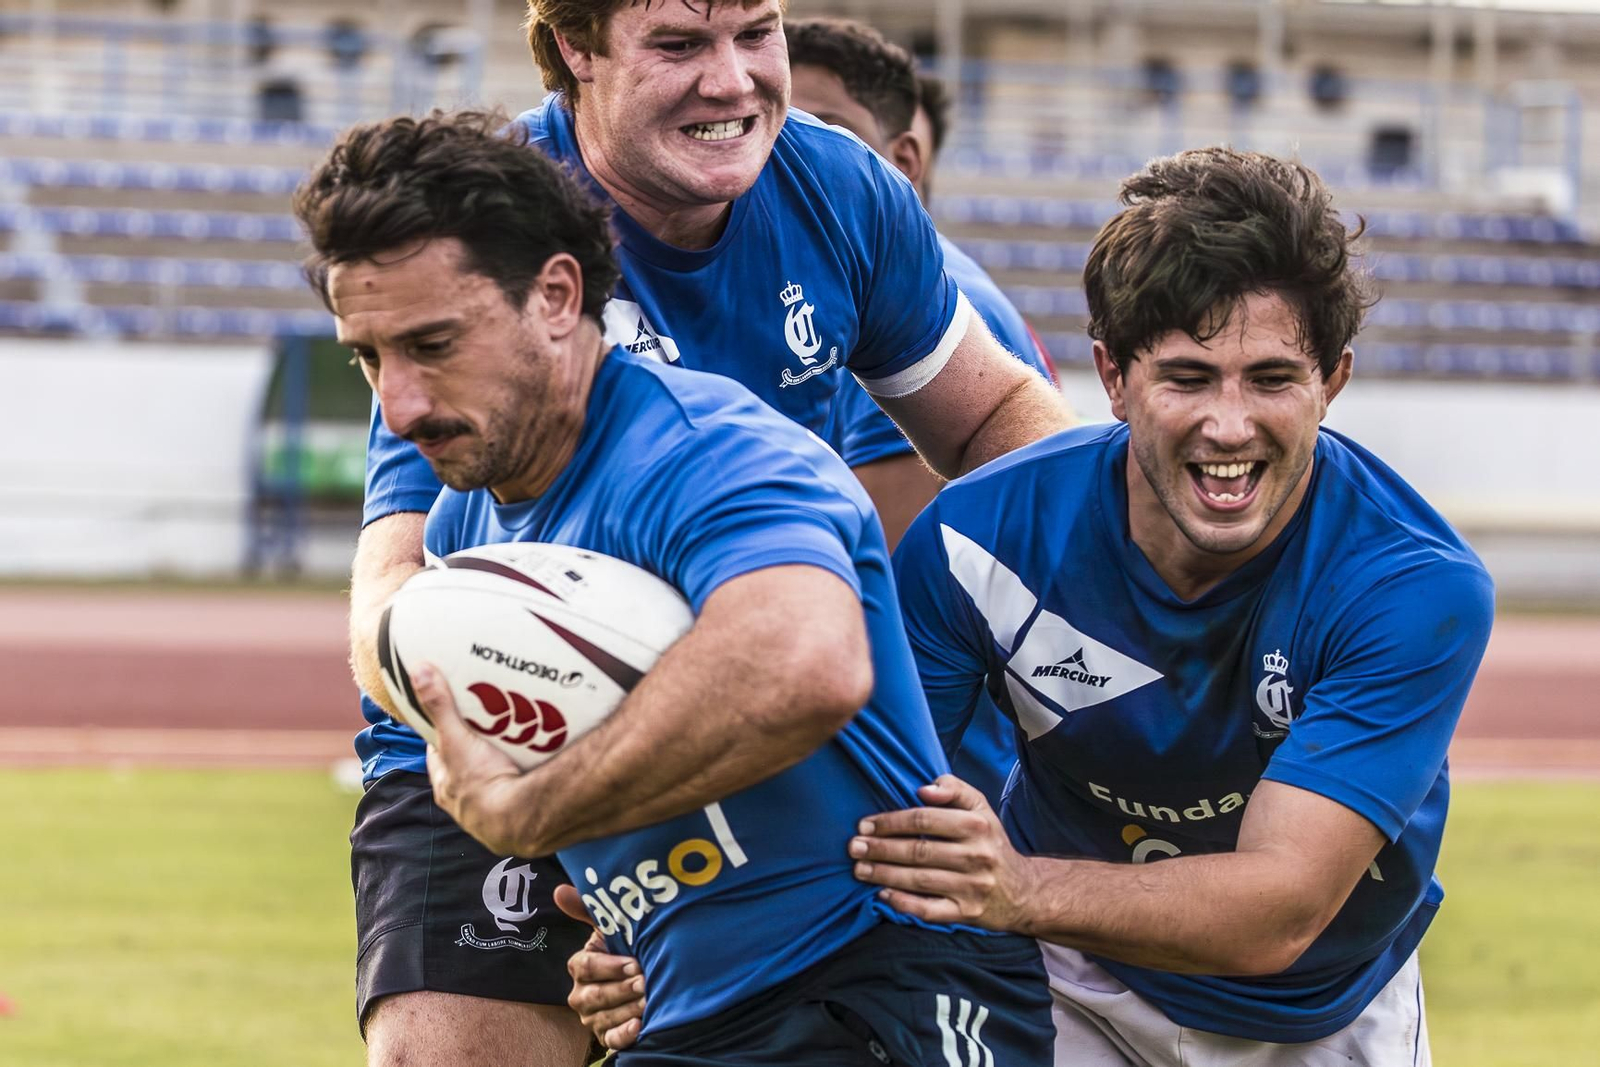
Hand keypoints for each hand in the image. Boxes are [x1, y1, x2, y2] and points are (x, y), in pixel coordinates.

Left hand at [417, 663, 539, 855]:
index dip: (444, 732)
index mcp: (445, 785)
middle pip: (466, 765)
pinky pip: (516, 787)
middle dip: (475, 746)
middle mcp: (464, 801)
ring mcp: (490, 809)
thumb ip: (440, 706)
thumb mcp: (456, 739)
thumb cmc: (481, 783)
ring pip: (492, 778)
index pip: (439, 753)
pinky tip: (535, 760)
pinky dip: (522, 775)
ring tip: (516, 736)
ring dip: (500, 761)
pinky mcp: (515, 812)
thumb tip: (419, 671)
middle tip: (489, 721)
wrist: (519, 820)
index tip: (453, 713)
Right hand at [556, 885, 645, 1050]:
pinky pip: (611, 1040)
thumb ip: (589, 909)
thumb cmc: (626, 949)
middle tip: (645, 981)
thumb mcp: (611, 929)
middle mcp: (580, 995)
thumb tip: (559, 890)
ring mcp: (592, 1019)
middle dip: (622, 988)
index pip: (585, 967)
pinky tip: (641, 1025)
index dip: (609, 966)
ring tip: (650, 1000)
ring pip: (606, 1017)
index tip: (634, 963)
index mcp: (580, 967)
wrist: (645, 978)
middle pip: (596, 995)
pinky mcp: (605, 1037)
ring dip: (629, 1009)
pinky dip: (625, 1034)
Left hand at [849, 774, 1037, 932]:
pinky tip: (882, 895)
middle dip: (881, 849)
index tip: (865, 824)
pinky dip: (903, 903)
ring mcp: (972, 887)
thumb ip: (953, 789)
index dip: (891, 822)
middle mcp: (977, 855)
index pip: (924, 820)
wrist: (1023, 891)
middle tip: (854, 847)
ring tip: (859, 869)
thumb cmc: (990, 842)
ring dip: (884, 874)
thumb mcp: (980, 808)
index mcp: (977, 825)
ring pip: (920, 880)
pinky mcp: (968, 913)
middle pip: (919, 851)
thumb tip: (922, 789)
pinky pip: (929, 910)